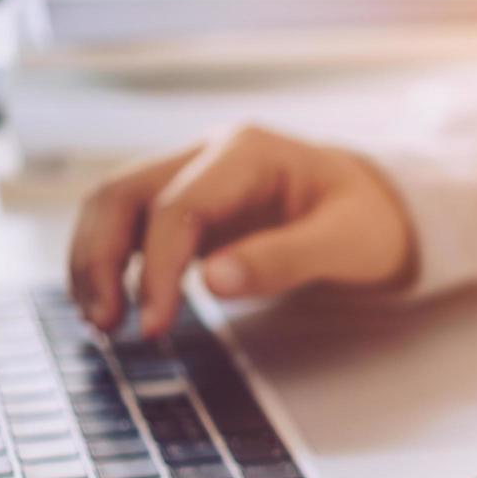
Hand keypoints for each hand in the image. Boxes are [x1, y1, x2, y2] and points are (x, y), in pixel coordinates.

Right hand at [68, 125, 414, 336]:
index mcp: (247, 153)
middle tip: (105, 324)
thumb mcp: (345, 244)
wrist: (382, 208)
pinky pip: (132, 227)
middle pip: (123, 194)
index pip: (178, 207)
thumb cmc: (369, 223)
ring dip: (95, 261)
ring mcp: (194, 177)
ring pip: (115, 206)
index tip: (154, 324)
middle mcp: (209, 155)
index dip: (158, 268)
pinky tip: (112, 306)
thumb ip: (283, 260)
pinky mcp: (188, 207)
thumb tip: (213, 282)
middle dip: (101, 258)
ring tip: (100, 322)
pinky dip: (112, 264)